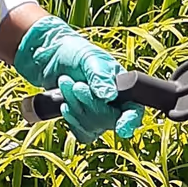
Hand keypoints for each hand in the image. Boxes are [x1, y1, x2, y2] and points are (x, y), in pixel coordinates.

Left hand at [14, 14, 143, 143]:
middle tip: (77, 85)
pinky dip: (71, 120)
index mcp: (125, 88)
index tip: (121, 128)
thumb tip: (109, 96)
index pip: (134, 110)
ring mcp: (99, 115)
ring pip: (94, 127)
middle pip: (111, 120)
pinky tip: (64, 104)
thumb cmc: (77, 52)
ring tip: (66, 84)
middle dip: (90, 104)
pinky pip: (82, 134)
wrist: (52, 57)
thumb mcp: (91, 59)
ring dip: (76, 108)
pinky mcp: (84, 122)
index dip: (130, 120)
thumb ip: (101, 77)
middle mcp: (115, 105)